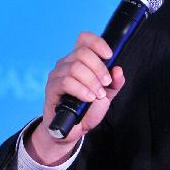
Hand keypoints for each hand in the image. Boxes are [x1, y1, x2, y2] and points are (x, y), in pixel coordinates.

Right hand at [25, 31, 125, 164]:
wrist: (73, 130)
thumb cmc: (87, 109)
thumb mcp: (107, 95)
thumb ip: (114, 82)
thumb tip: (118, 70)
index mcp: (79, 60)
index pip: (84, 39)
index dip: (97, 43)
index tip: (109, 56)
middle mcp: (66, 63)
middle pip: (82, 53)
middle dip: (99, 69)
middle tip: (105, 84)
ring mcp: (57, 74)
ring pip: (75, 68)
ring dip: (91, 82)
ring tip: (97, 95)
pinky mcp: (51, 88)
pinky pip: (66, 82)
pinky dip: (81, 90)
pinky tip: (88, 98)